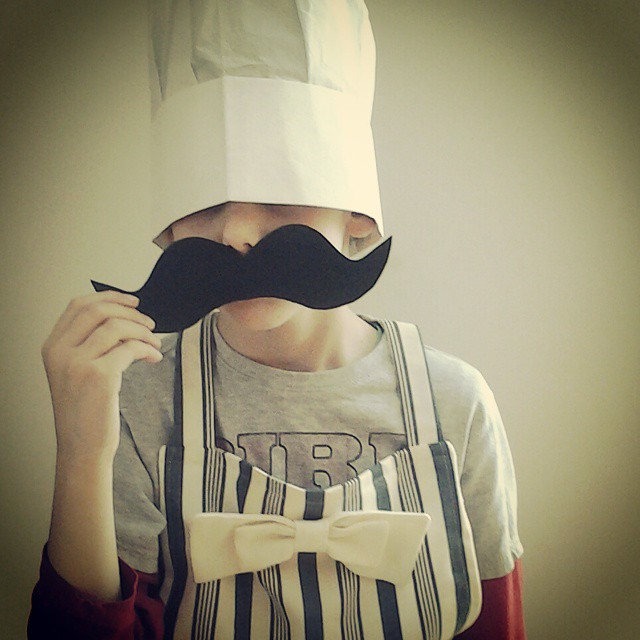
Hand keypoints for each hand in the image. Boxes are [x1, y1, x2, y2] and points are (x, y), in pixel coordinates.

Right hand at [41, 291, 162, 462]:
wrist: (81, 446)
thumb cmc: (84, 411)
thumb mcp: (76, 372)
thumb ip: (89, 344)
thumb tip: (124, 318)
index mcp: (53, 347)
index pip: (78, 305)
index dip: (108, 297)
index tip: (132, 301)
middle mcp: (61, 352)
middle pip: (98, 311)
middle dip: (130, 312)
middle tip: (149, 323)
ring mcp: (78, 363)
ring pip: (117, 327)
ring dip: (143, 331)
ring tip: (154, 342)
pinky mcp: (99, 376)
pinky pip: (130, 348)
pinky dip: (148, 348)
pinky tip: (154, 357)